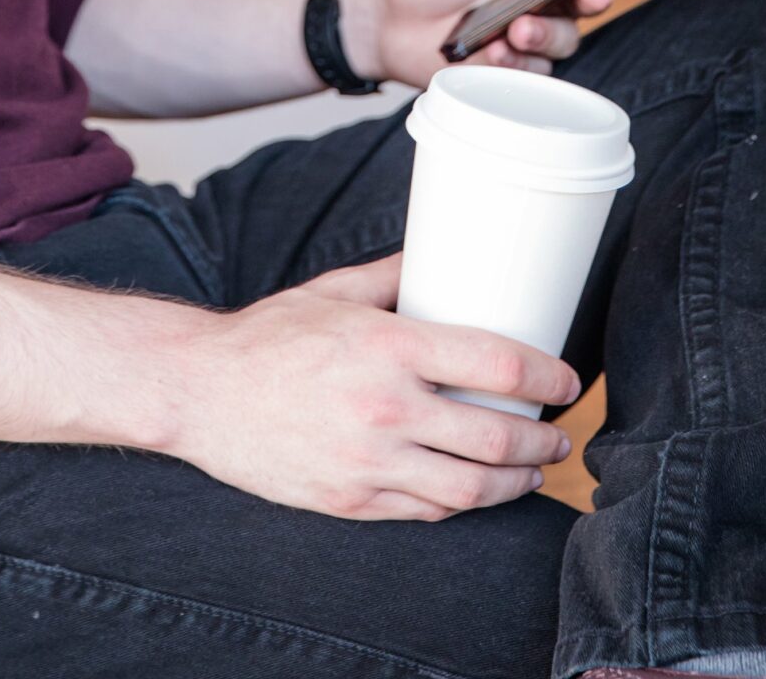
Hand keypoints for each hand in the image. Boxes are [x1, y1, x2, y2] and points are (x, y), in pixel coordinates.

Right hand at [167, 251, 577, 520]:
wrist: (199, 392)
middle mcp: (385, 408)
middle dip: (543, 441)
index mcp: (388, 347)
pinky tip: (473, 490)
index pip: (496, 366)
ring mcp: (368, 463)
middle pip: (496, 438)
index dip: (546, 376)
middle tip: (559, 433)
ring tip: (533, 471)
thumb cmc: (266, 336)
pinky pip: (426, 511)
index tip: (567, 378)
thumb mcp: (333, 291)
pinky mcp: (350, 502)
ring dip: (516, 484)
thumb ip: (394, 276)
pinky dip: (461, 503)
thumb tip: (441, 255)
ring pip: (469, 488)